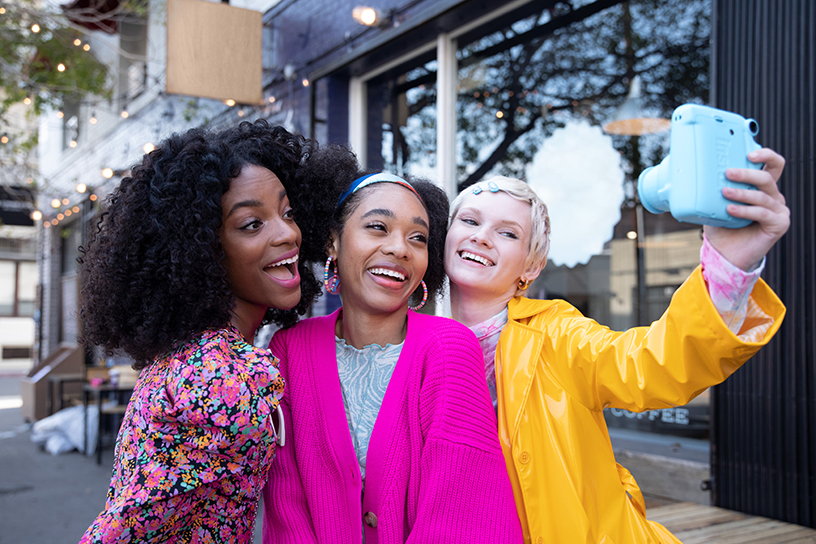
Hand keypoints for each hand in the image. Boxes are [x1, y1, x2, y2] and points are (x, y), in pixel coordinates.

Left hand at [703, 148, 789, 270]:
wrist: (726, 254)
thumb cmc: (722, 228)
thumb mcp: (714, 205)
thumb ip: (711, 190)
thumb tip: (689, 173)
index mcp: (762, 188)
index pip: (773, 165)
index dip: (766, 156)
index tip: (749, 153)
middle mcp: (774, 196)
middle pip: (767, 177)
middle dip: (747, 173)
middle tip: (728, 172)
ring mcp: (778, 210)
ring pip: (763, 195)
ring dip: (742, 193)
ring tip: (724, 192)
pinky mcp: (779, 224)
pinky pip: (763, 213)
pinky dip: (745, 210)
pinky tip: (731, 209)